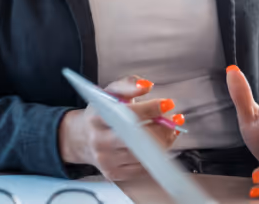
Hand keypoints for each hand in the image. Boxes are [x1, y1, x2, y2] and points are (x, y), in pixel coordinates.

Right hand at [58, 75, 181, 180]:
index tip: (168, 104)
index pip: (128, 114)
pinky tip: (161, 144)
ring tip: (171, 130)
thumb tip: (146, 85)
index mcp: (97, 117)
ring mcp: (106, 160)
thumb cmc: (102, 112)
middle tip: (175, 119)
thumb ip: (128, 84)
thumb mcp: (110, 92)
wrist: (84, 138)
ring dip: (164, 141)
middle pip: (138, 138)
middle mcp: (100, 141)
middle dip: (163, 128)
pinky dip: (157, 155)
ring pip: (143, 154)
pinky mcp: (114, 173)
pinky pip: (142, 168)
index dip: (151, 108)